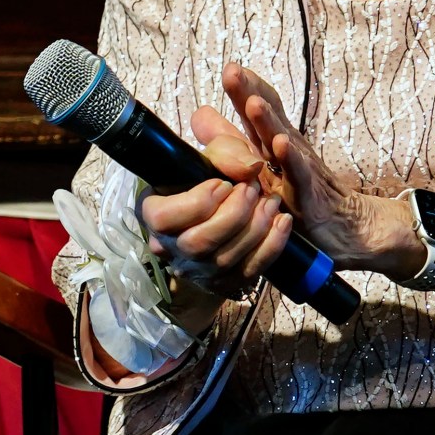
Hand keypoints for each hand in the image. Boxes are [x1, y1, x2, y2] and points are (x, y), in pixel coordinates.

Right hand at [139, 105, 292, 303]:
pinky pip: (248, 272)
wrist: (219, 205)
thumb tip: (252, 167)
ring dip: (255, 228)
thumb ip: (228, 152)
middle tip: (253, 189)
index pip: (164, 218)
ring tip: (271, 201)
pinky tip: (282, 221)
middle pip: (198, 243)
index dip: (198, 202)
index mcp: (152, 214)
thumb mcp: (212, 153)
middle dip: (233, 214)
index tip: (222, 183)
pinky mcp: (223, 283)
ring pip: (224, 260)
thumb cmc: (208, 176)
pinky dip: (271, 246)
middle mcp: (169, 249)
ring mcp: (196, 270)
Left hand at [223, 61, 419, 275]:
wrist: (349, 228)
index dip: (245, 88)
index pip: (261, 108)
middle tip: (232, 71)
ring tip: (254, 103)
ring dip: (268, 122)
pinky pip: (299, 176)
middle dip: (250, 93)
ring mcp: (301, 170)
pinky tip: (282, 145)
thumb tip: (199, 115)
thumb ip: (231, 140)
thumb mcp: (261, 168)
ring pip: (283, 141)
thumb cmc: (301, 194)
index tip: (230, 68)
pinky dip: (291, 160)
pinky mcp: (310, 195)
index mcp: (274, 142)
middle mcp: (288, 149)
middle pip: (268, 116)